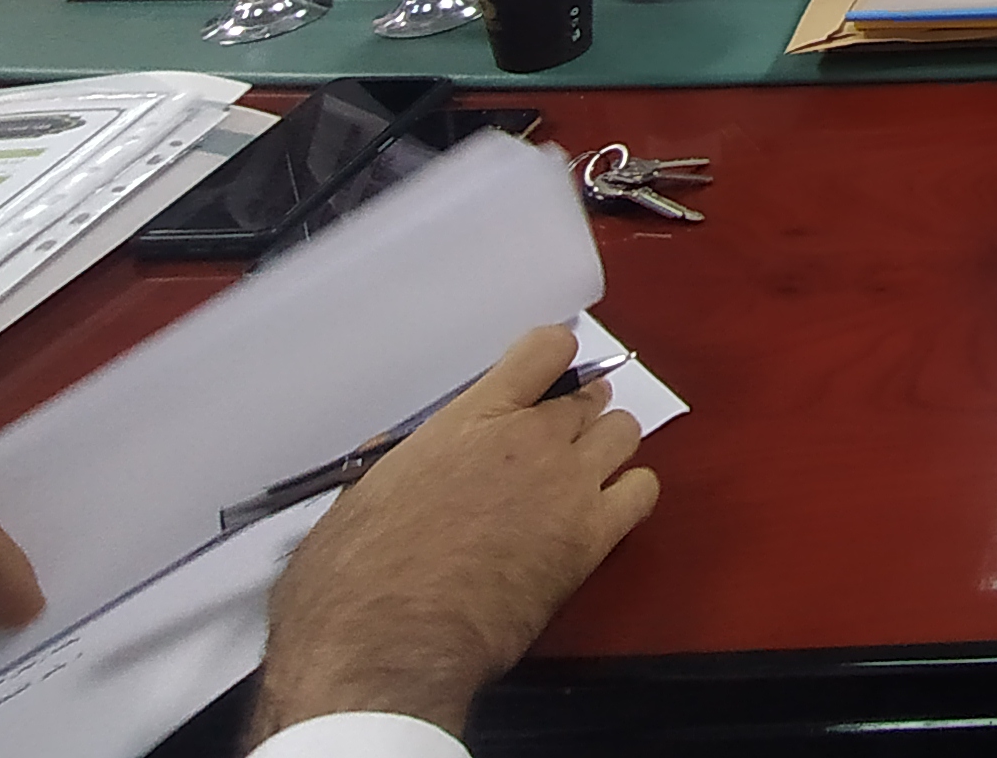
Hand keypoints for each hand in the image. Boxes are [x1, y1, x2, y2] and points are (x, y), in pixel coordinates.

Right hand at [249, 326, 657, 744]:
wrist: (387, 647)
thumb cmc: (353, 578)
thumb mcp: (363, 494)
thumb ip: (402, 459)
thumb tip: (403, 454)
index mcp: (472, 419)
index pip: (545, 350)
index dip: (550, 360)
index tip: (542, 379)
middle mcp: (530, 439)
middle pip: (588, 396)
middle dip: (575, 412)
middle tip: (553, 443)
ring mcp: (567, 485)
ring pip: (623, 433)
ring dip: (604, 448)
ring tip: (578, 477)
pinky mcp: (592, 538)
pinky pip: (643, 491)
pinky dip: (630, 494)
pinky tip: (603, 514)